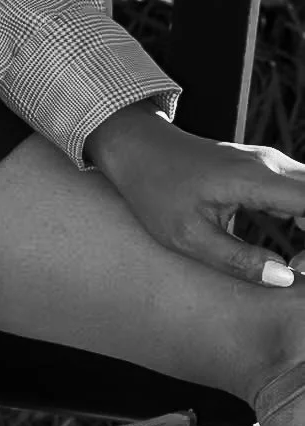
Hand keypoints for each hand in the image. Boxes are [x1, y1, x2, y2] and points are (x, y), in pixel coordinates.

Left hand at [87, 102, 304, 285]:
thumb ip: (237, 260)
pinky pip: (304, 194)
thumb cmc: (155, 190)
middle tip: (301, 270)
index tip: (302, 268)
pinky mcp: (267, 171)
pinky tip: (296, 252)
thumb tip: (286, 278)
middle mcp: (271, 165)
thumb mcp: (187, 235)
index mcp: (254, 179)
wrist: (138, 147)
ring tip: (297, 265)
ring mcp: (271, 164)